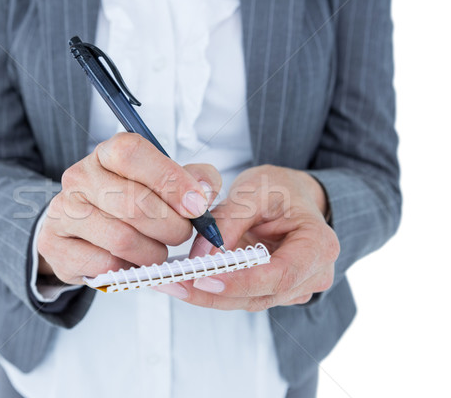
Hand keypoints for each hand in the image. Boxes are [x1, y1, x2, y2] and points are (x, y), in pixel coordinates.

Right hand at [37, 132, 221, 284]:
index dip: (169, 180)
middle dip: (171, 227)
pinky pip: (104, 264)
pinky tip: (131, 262)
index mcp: (107, 153)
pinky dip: (127, 269)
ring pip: (121, 239)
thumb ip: (194, 180)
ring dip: (153, 253)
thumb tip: (204, 191)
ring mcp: (62, 211)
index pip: (132, 153)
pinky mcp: (54, 244)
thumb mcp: (167, 183)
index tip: (196, 206)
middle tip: (181, 235)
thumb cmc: (132, 203)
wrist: (85, 231)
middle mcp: (79, 176)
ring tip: (157, 251)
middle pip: (133, 204)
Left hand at [154, 165, 338, 309]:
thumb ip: (228, 222)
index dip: (241, 282)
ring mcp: (295, 287)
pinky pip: (242, 296)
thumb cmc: (279, 189)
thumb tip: (201, 257)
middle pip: (261, 295)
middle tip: (173, 283)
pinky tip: (185, 281)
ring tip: (171, 282)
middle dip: (214, 293)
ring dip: (207, 295)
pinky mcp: (275, 291)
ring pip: (247, 301)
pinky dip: (213, 290)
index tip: (204, 279)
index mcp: (318, 245)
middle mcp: (313, 274)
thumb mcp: (254, 191)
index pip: (280, 274)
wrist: (291, 196)